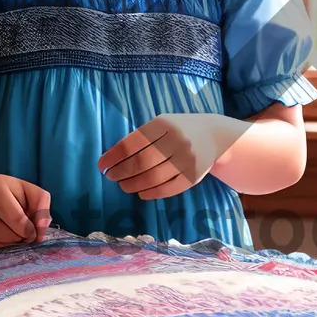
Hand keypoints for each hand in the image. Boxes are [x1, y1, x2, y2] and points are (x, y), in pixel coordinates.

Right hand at [0, 174, 50, 248]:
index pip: (14, 217)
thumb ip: (42, 208)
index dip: (27, 229)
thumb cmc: (15, 196)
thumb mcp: (33, 194)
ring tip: (14, 237)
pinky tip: (2, 240)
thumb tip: (39, 230)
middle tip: (24, 237)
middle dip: (16, 237)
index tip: (32, 232)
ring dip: (6, 244)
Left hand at [98, 113, 238, 200]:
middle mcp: (177, 140)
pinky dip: (151, 193)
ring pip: (154, 178)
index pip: (133, 143)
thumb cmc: (179, 129)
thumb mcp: (162, 123)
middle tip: (112, 177)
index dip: (114, 157)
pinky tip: (141, 192)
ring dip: (133, 185)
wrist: (214, 135)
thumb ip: (141, 137)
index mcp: (164, 124)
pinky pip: (169, 189)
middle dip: (122, 172)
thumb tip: (113, 159)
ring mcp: (187, 159)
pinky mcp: (194, 176)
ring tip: (124, 185)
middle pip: (142, 162)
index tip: (102, 166)